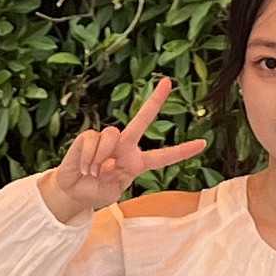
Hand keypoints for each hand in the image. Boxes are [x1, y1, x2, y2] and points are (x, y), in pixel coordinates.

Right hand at [36, 77, 207, 222]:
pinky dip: (88, 158)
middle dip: (155, 101)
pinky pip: (93, 141)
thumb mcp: (113, 192)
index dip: (182, 151)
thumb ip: (115, 178)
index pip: (164, 157)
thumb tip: (110, 161)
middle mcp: (125, 147)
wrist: (73, 192)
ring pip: (113, 135)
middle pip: (142, 121)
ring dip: (101, 158)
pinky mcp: (89, 136)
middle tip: (167, 83)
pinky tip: (84, 166)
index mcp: (137, 163)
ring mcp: (107, 140)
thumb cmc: (96, 192)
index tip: (202, 143)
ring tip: (93, 171)